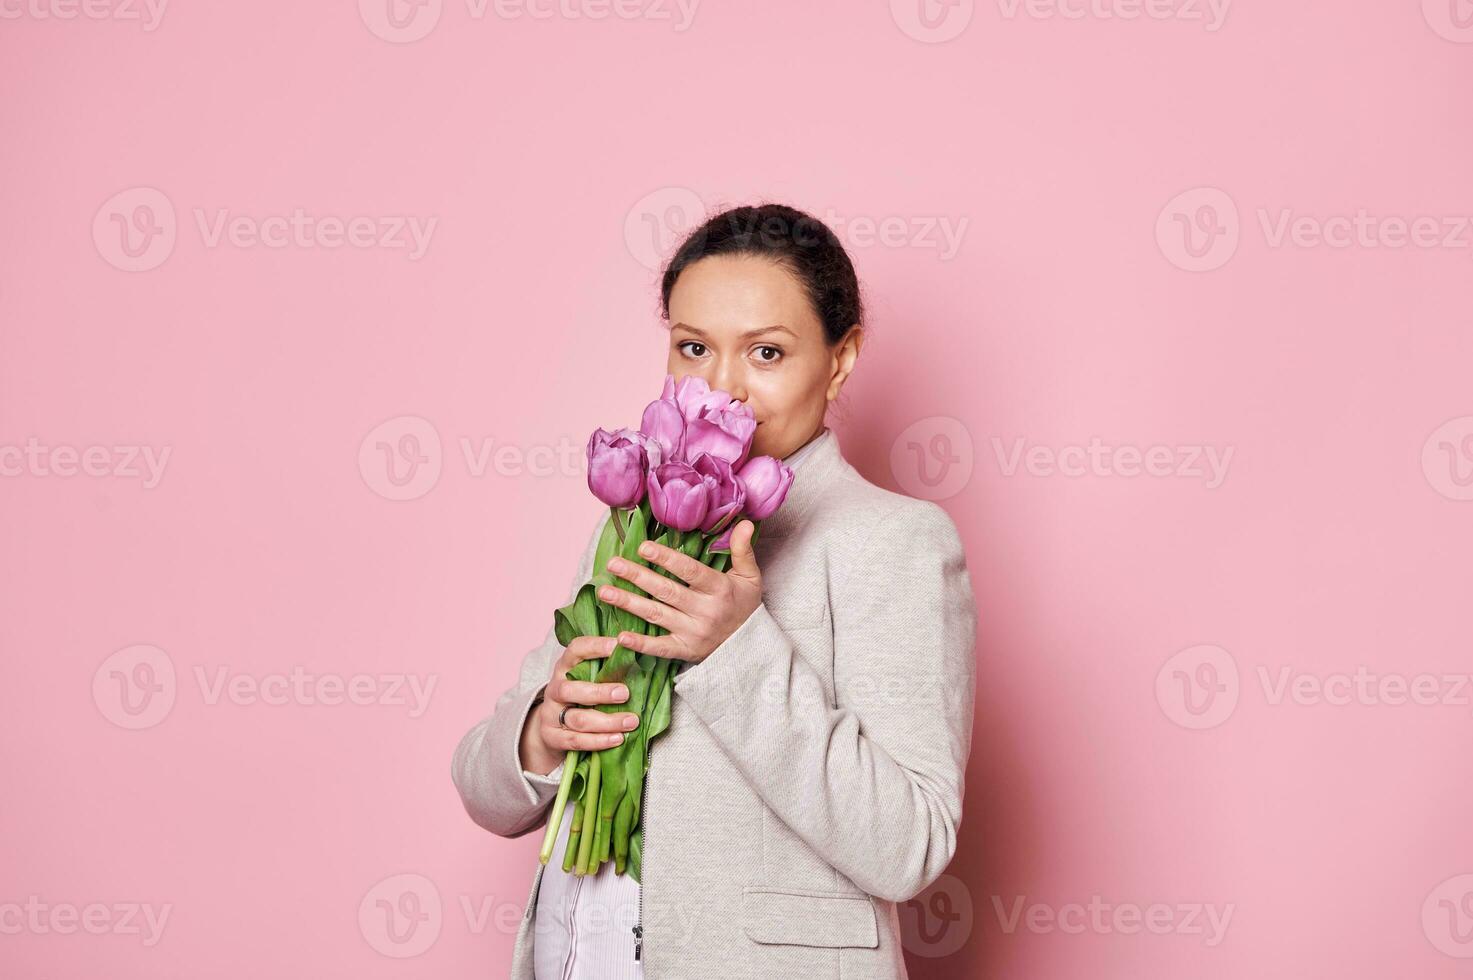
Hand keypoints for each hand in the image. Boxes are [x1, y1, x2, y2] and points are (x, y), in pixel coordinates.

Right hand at [520, 635, 639, 774]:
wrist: (551, 729)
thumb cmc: (580, 698)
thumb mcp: (588, 679)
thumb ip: (607, 670)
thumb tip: (641, 656)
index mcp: (565, 668)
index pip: (575, 650)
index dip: (595, 646)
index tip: (618, 645)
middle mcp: (555, 689)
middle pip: (571, 689)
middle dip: (600, 692)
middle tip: (626, 693)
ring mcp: (551, 714)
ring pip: (578, 718)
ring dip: (607, 721)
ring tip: (631, 721)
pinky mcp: (552, 737)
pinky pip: (576, 741)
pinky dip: (599, 741)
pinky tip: (618, 739)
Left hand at [598, 519, 762, 665]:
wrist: (750, 646)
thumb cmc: (745, 605)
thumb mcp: (750, 576)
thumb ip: (743, 549)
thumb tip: (745, 522)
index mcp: (719, 589)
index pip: (689, 571)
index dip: (666, 559)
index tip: (643, 547)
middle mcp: (705, 611)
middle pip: (666, 591)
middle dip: (638, 577)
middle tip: (613, 563)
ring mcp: (693, 633)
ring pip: (657, 615)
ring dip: (628, 603)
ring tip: (605, 591)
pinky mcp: (685, 651)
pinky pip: (660, 648)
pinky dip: (641, 644)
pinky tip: (620, 636)